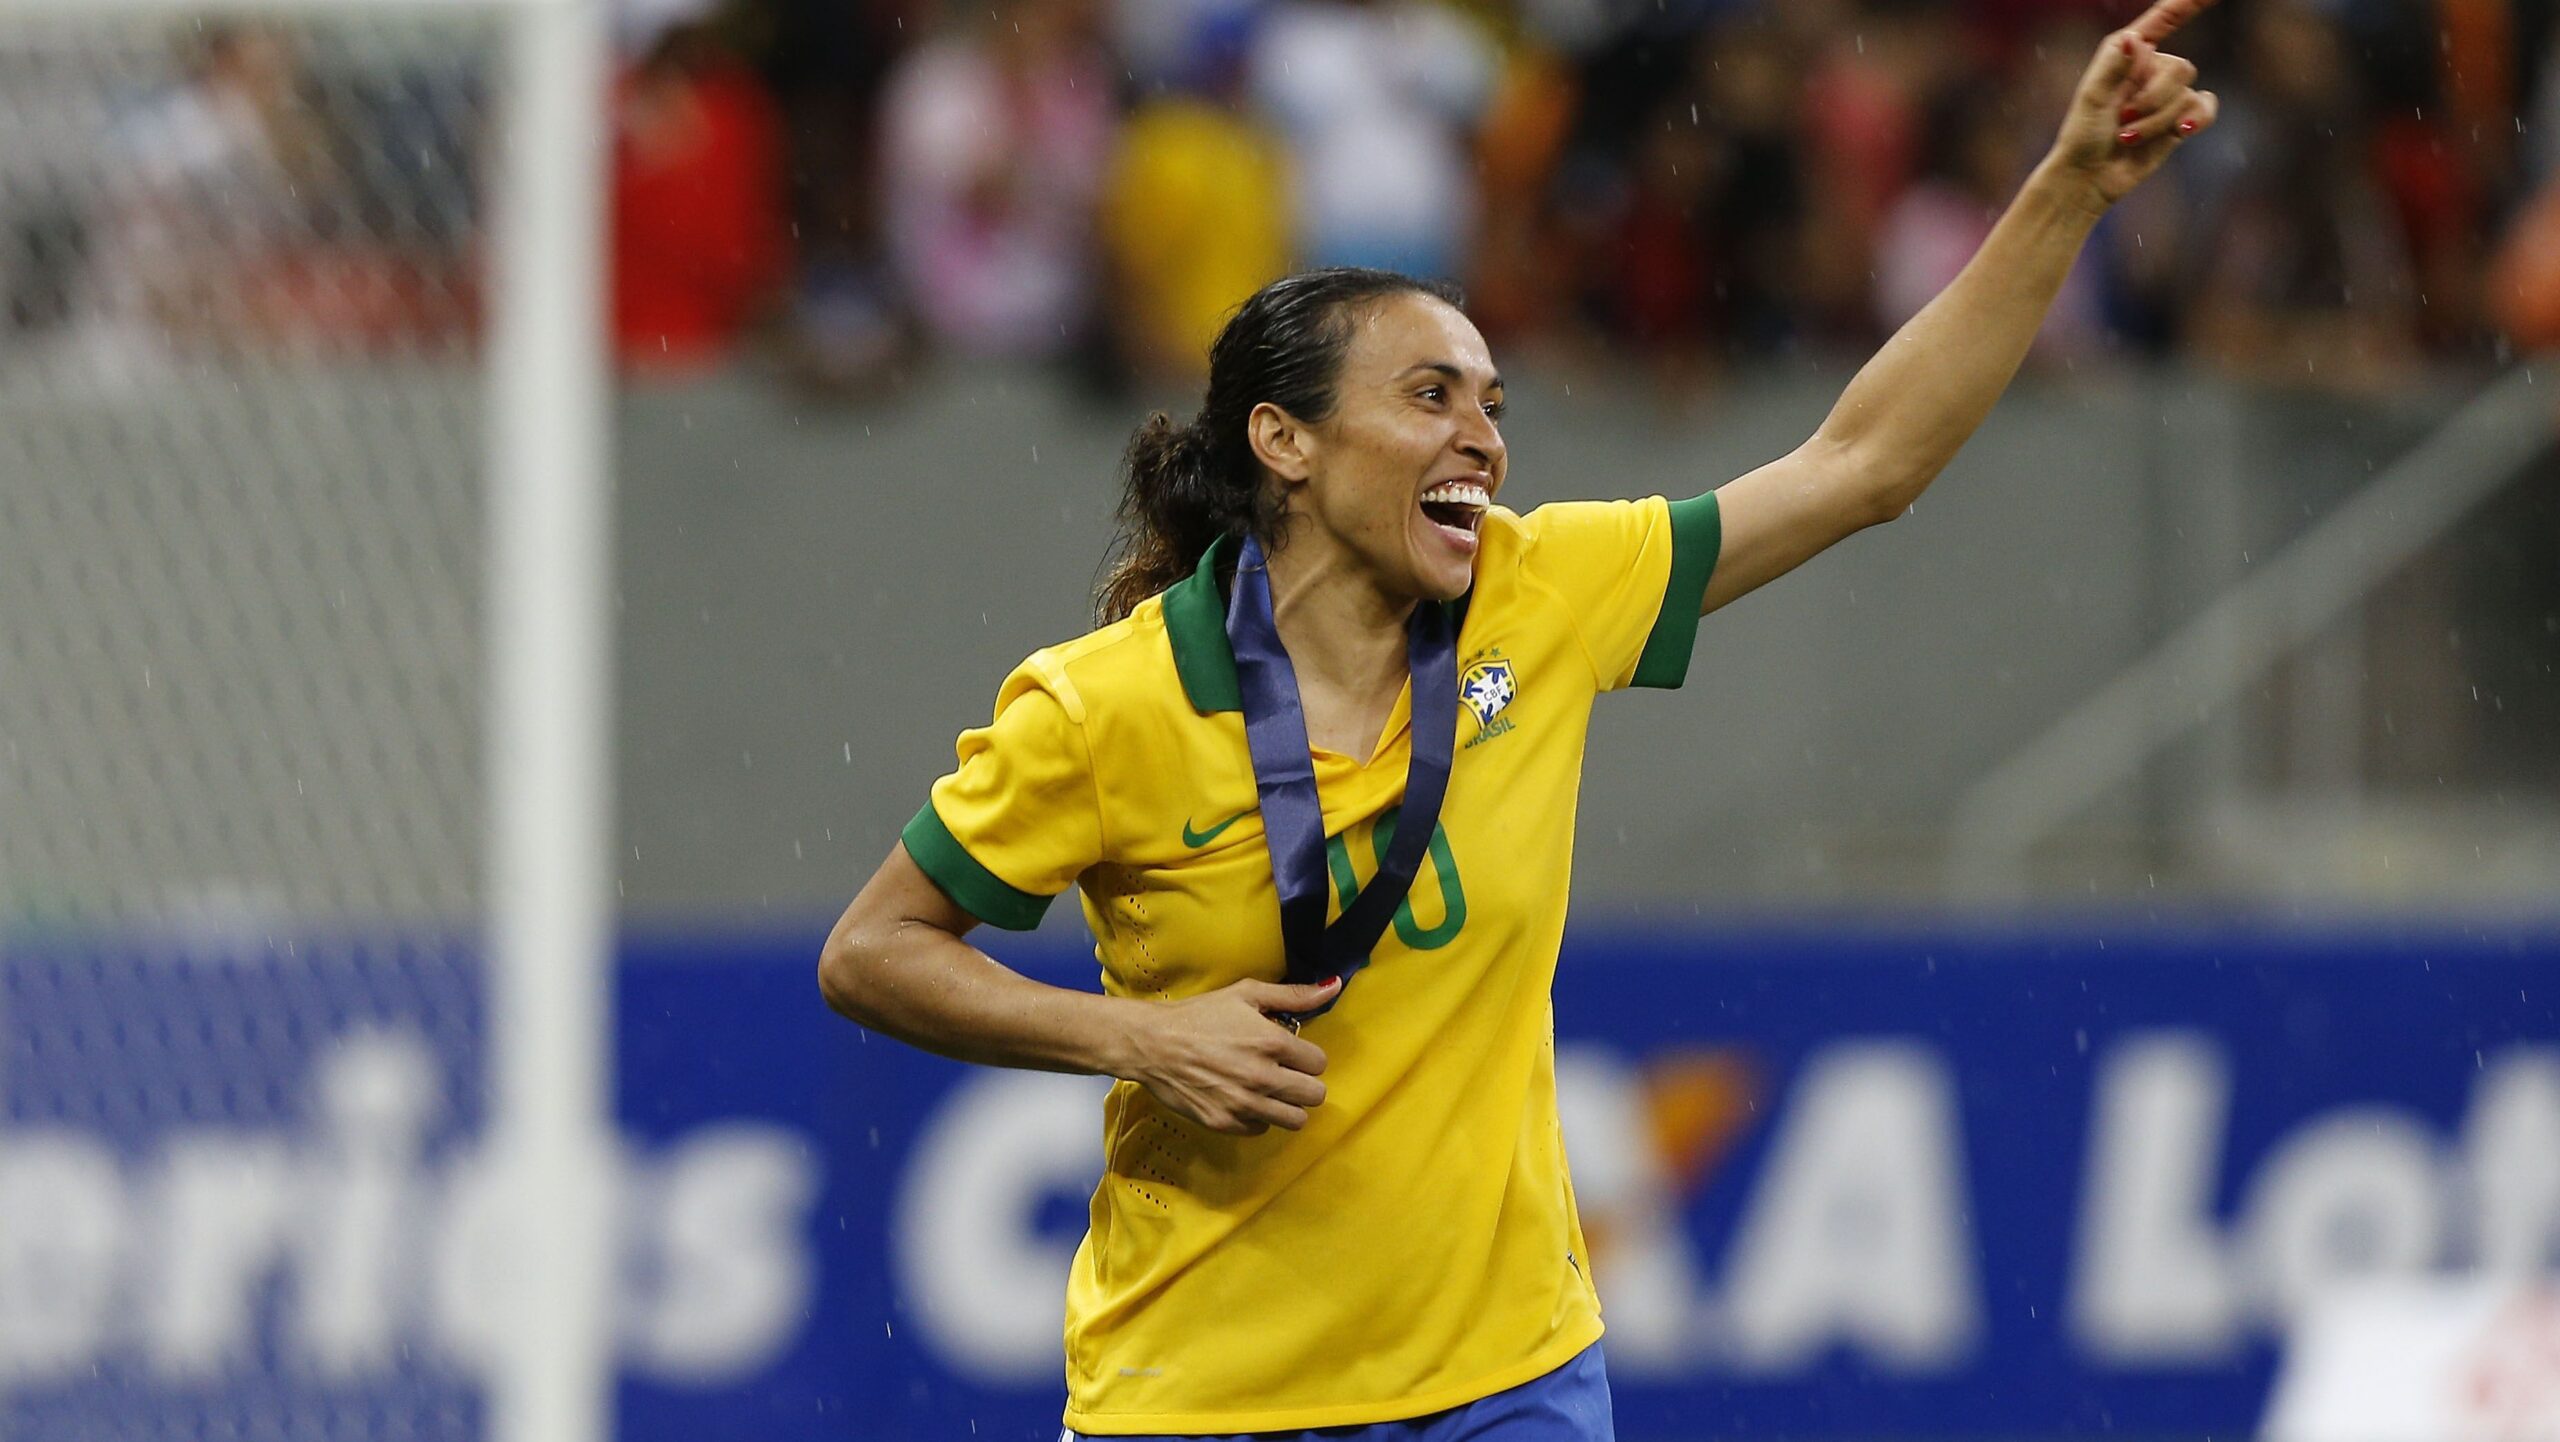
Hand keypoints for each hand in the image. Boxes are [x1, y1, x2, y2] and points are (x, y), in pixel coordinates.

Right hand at [1124, 976, 1337, 1135]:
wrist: (1153, 1043)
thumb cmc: (1200, 1015)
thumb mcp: (1246, 994)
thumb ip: (1293, 995)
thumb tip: (1333, 987)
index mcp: (1273, 1043)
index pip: (1319, 1063)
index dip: (1306, 1057)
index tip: (1290, 1053)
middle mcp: (1263, 1077)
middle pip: (1314, 1096)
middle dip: (1303, 1083)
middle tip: (1284, 1073)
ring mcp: (1245, 1104)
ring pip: (1295, 1120)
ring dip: (1287, 1105)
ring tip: (1269, 1090)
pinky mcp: (1226, 1123)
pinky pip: (1261, 1129)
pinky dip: (1258, 1117)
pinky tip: (1244, 1099)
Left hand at [2044, 0, 2220, 210]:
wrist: (2090, 176)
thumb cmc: (2082, 135)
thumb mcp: (2092, 98)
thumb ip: (2112, 66)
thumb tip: (2133, 39)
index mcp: (2127, 52)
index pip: (2166, 17)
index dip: (2190, 1)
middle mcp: (2151, 67)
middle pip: (2181, 68)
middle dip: (2152, 100)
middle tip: (2121, 120)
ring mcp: (2167, 94)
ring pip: (2187, 95)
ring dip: (2156, 122)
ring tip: (2127, 138)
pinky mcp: (2180, 118)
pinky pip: (2205, 108)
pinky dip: (2196, 120)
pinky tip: (2181, 132)